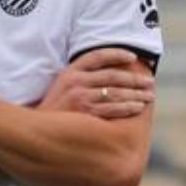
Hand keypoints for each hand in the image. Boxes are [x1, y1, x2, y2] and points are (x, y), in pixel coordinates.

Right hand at [39, 49, 154, 118]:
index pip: (97, 56)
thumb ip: (80, 79)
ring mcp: (81, 97)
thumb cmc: (53, 111)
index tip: (132, 57)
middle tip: (149, 82)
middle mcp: (76, 82)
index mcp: (70, 72)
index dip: (117, 54)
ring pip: (116, 92)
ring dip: (136, 94)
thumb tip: (109, 76)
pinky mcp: (86, 113)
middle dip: (134, 78)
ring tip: (149, 96)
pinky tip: (138, 107)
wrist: (36, 132)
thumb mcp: (61, 88)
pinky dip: (128, 107)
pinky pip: (113, 108)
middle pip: (112, 75)